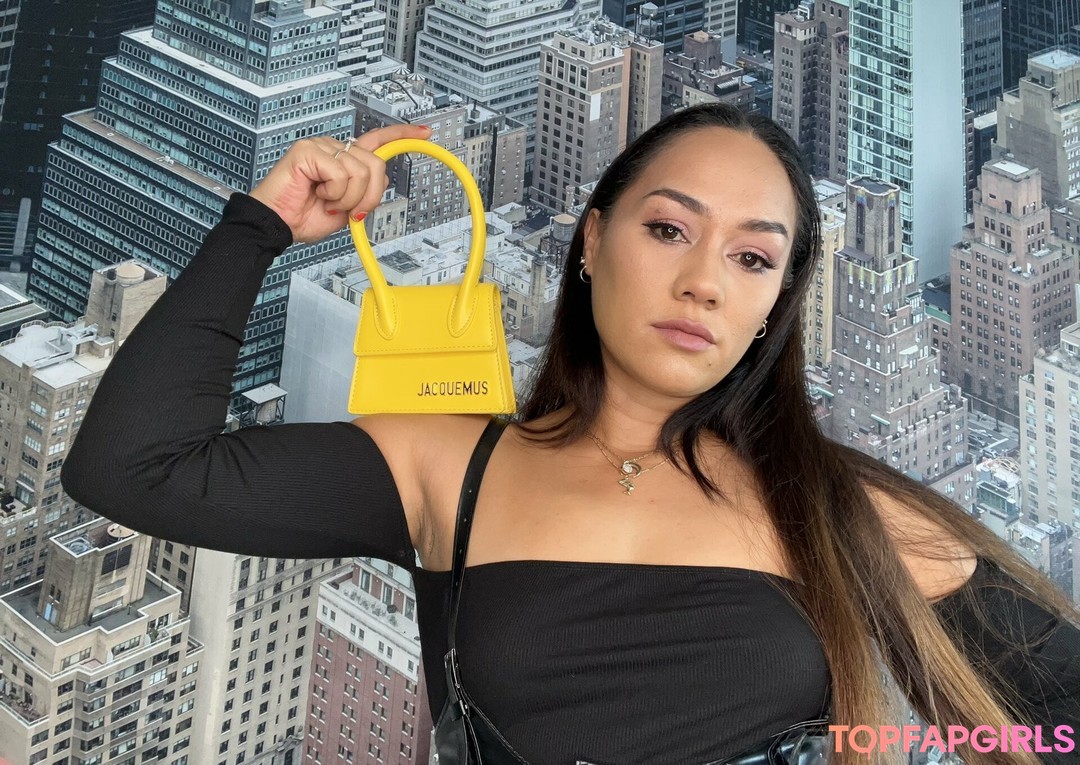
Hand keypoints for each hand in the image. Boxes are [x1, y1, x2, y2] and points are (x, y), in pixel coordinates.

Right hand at [249, 124, 431, 243]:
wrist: (279, 225)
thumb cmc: (305, 216)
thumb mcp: (347, 209)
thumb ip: (366, 193)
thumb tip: (383, 181)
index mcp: (344, 159)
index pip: (377, 140)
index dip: (402, 135)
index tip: (424, 131)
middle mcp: (334, 147)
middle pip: (376, 164)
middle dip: (369, 195)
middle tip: (350, 210)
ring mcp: (321, 146)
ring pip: (361, 171)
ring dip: (348, 198)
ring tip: (328, 202)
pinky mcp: (308, 150)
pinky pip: (340, 173)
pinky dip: (334, 193)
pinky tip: (318, 193)